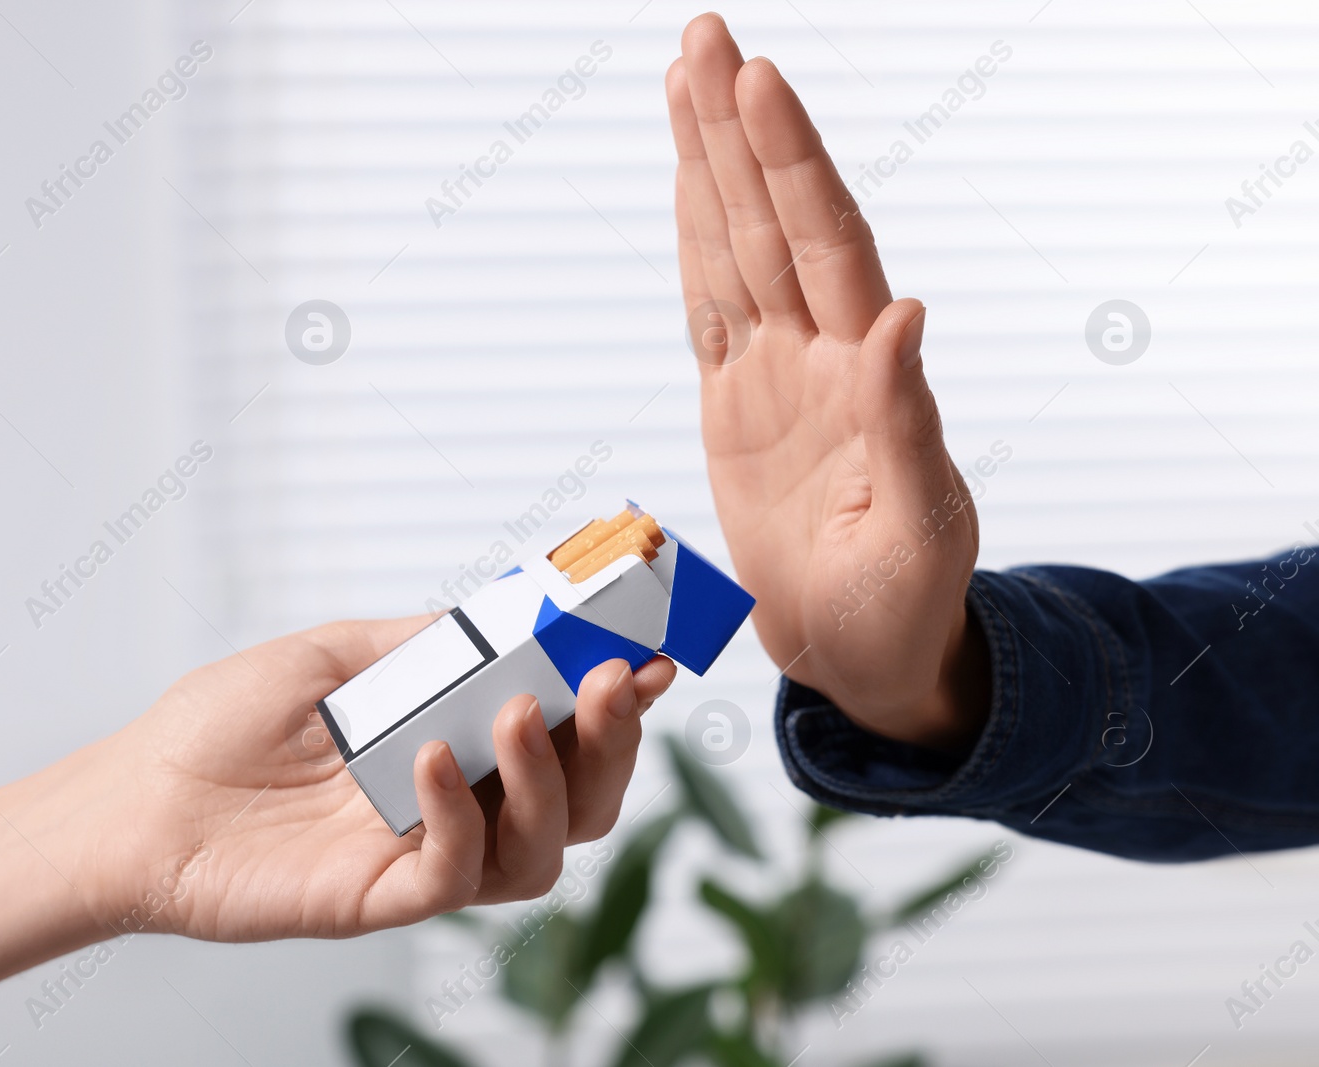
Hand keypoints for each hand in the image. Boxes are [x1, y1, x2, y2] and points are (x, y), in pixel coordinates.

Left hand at [78, 616, 677, 939]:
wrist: (134, 799)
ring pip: (540, 848)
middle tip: (615, 681)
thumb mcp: (328, 655)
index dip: (616, 700)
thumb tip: (504, 615)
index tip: (648, 652)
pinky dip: (462, 814)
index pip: (564, 730)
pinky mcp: (380, 898)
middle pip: (581, 799)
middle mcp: (455, 803)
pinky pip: (455, 873)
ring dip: (550, 779)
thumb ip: (418, 642)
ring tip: (520, 713)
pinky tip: (433, 759)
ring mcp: (423, 855)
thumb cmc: (219, 726)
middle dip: (615, 742)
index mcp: (454, 742)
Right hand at [666, 14, 986, 749]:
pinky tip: (683, 184)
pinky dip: (691, 238)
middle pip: (770, 220)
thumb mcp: (923, 530)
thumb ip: (909, 423)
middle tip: (705, 35)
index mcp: (866, 376)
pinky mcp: (735, 403)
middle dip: (737, 127)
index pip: (825, 245)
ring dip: (708, 162)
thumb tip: (904, 315)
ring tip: (686, 75)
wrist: (866, 652)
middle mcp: (818, 354)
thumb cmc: (907, 604)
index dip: (790, 164)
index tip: (759, 82)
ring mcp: (774, 373)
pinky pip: (706, 305)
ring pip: (733, 246)